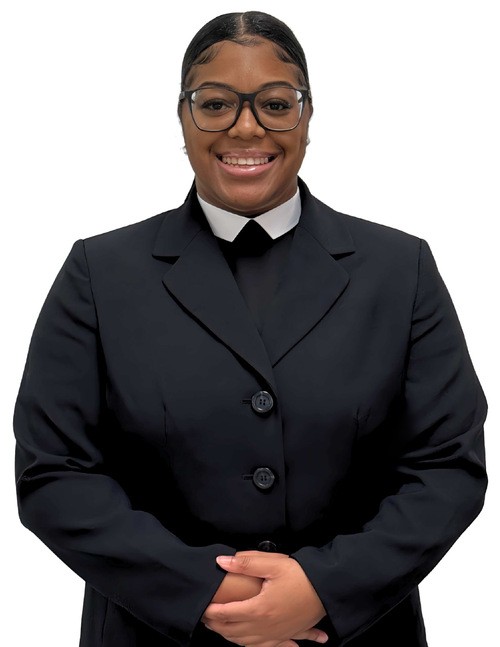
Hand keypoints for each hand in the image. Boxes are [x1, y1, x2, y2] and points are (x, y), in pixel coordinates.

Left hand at [202, 552, 327, 646]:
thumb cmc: (301, 575)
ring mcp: (275, 634)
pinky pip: (261, 646)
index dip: (211, 610)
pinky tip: (244, 641)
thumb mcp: (273, 564)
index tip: (201, 605)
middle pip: (232, 631)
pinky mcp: (284, 635)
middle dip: (215, 625)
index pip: (226, 614)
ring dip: (228, 636)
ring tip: (218, 627)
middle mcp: (265, 627)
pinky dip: (247, 644)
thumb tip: (221, 562)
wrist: (327, 590)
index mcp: (259, 609)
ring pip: (244, 642)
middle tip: (204, 617)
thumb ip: (245, 563)